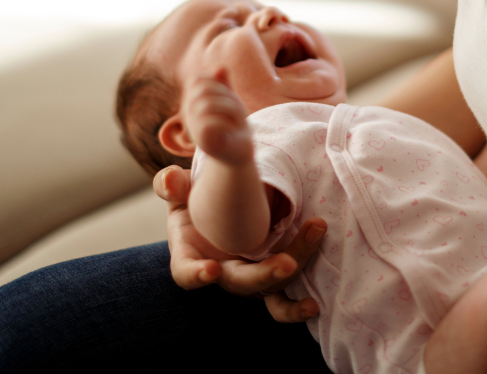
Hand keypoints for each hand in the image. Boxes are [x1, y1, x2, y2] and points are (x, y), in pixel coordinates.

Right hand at [154, 165, 327, 322]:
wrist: (225, 200)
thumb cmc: (195, 198)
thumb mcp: (179, 189)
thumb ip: (171, 185)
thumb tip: (171, 180)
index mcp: (191, 254)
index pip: (186, 272)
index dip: (196, 275)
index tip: (211, 269)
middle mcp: (221, 272)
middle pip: (240, 283)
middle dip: (265, 275)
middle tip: (287, 263)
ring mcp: (248, 276)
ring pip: (269, 287)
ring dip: (291, 272)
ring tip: (313, 239)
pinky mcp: (272, 276)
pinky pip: (284, 297)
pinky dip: (297, 305)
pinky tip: (315, 304)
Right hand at [184, 74, 252, 165]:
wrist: (238, 153)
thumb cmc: (233, 125)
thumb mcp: (230, 100)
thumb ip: (223, 84)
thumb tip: (221, 67)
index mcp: (192, 102)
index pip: (198, 79)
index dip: (216, 83)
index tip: (228, 97)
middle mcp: (189, 114)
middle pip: (204, 90)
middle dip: (228, 96)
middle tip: (238, 112)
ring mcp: (193, 127)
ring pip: (209, 105)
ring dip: (232, 110)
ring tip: (238, 122)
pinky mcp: (201, 141)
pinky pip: (211, 123)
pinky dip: (228, 125)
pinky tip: (231, 133)